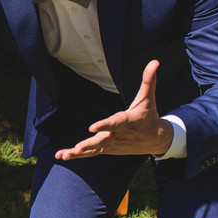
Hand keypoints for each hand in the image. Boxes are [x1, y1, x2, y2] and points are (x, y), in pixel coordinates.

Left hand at [54, 59, 173, 159]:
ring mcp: (112, 144)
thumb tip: (155, 61)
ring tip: (64, 155)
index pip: (115, 124)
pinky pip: (91, 153)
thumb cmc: (148, 115)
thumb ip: (149, 80)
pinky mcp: (107, 149)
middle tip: (77, 148)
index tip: (92, 127)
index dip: (104, 125)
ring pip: (94, 149)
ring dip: (78, 153)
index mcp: (128, 122)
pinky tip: (62, 156)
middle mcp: (119, 135)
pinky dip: (78, 155)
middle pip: (102, 141)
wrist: (154, 139)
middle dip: (89, 145)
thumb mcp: (148, 98)